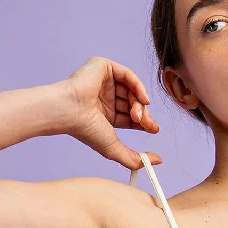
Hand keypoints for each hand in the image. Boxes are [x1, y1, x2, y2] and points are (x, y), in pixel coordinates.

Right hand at [60, 55, 161, 169]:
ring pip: (133, 90)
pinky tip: (144, 99)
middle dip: (143, 115)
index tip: (153, 129)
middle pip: (134, 102)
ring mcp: (104, 81)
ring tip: (137, 115)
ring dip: (140, 104)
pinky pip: (128, 75)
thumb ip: (135, 159)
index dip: (144, 122)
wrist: (70, 111)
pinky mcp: (103, 66)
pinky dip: (139, 87)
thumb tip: (158, 161)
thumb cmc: (86, 130)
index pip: (130, 115)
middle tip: (146, 124)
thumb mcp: (115, 149)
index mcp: (105, 113)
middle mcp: (104, 96)